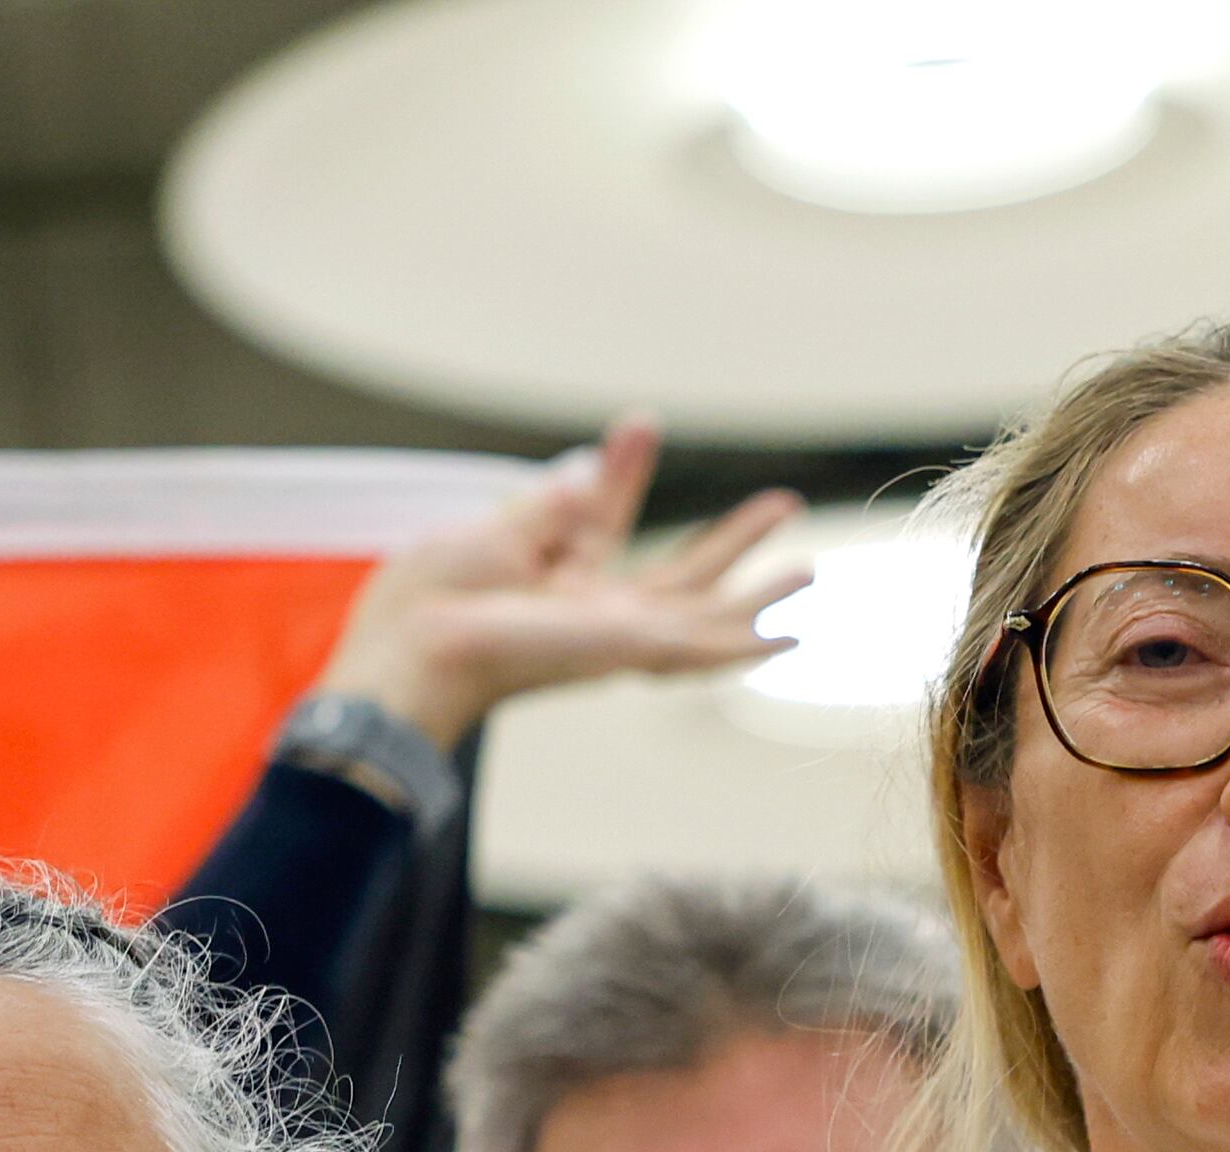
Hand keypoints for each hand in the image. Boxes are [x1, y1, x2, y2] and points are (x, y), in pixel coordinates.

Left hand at [314, 414, 811, 746]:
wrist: (419, 646)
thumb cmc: (432, 603)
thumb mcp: (498, 534)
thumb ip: (552, 506)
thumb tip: (587, 469)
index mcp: (554, 585)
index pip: (606, 519)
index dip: (626, 469)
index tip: (640, 420)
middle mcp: (593, 616)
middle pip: (680, 577)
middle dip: (731, 541)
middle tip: (783, 502)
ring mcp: (616, 638)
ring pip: (706, 617)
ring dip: (759, 594)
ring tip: (810, 570)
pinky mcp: (629, 652)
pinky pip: (702, 653)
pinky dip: (749, 646)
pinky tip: (793, 639)